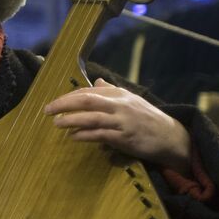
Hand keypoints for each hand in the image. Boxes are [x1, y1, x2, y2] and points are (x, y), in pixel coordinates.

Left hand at [45, 79, 192, 172]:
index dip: (69, 96)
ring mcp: (123, 121)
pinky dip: (85, 135)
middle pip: (87, 100)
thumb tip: (98, 82)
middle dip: (64, 104)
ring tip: (56, 123)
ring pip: (92, 118)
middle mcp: (120, 104)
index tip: (54, 102)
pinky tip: (73, 136)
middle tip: (47, 109)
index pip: (89, 91)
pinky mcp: (125, 137)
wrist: (170, 136)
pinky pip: (101, 135)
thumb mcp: (131, 101)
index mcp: (120, 94)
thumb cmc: (146, 119)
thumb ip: (112, 92)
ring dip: (71, 120)